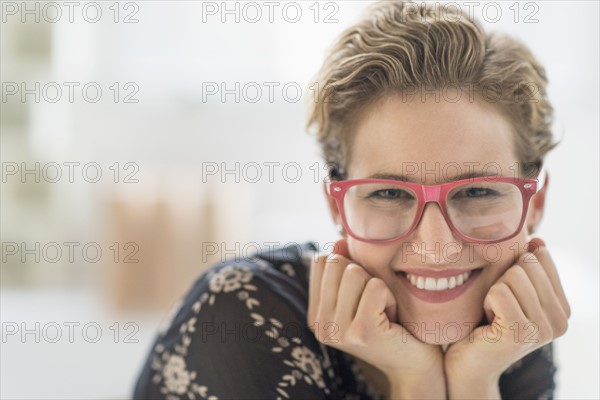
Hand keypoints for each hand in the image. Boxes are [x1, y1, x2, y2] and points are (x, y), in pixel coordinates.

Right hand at [307, 240, 444, 395]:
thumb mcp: (361, 294)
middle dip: (363, 275)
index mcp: (315, 314)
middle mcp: (320, 324)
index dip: (347, 266)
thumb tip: (338, 241)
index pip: (320, 261)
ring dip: (378, 286)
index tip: (361, 294)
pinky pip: (376, 287)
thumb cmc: (390, 324)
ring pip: (355, 272)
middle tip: (375, 304)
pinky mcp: (361, 331)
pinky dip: (390, 297)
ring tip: (383, 311)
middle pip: (336, 262)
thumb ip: (345, 268)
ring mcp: (338, 329)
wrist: (414, 365)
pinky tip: (391, 318)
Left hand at [444, 238, 570, 397]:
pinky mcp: (521, 332)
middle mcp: (560, 321)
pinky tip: (486, 320)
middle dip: (502, 279)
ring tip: (492, 314)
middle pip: (527, 264)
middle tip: (496, 307)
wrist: (466, 363)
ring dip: (493, 291)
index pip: (540, 257)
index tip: (506, 296)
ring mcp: (543, 329)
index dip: (513, 269)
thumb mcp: (510, 291)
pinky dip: (486, 301)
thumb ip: (528, 268)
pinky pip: (500, 291)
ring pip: (513, 275)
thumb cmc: (483, 322)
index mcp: (562, 308)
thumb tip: (538, 240)